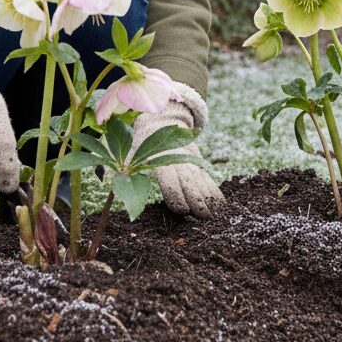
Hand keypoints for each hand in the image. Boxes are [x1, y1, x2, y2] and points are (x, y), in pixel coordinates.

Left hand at [131, 100, 224, 218]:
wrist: (158, 123)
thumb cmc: (139, 144)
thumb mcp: (130, 154)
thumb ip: (128, 170)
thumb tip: (121, 182)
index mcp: (160, 161)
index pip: (172, 182)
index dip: (178, 198)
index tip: (182, 211)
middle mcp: (178, 162)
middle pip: (190, 183)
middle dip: (198, 201)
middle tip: (202, 217)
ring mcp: (190, 163)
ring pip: (202, 181)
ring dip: (209, 198)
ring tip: (214, 215)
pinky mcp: (197, 165)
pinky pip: (208, 179)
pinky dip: (214, 192)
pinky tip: (220, 205)